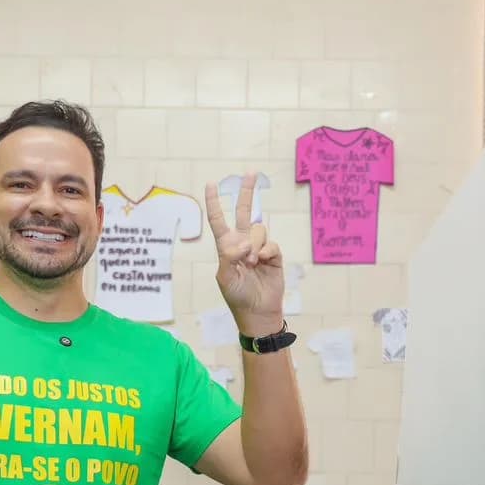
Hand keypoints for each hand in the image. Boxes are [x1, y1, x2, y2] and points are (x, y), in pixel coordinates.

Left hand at [205, 172, 284, 333]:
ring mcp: (259, 248)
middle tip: (250, 172)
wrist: (258, 312)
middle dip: (246, 192)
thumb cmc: (237, 296)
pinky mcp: (274, 255)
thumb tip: (244, 242)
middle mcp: (242, 243)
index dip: (213, 203)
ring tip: (251, 264)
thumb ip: (230, 256)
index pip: (218, 220)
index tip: (210, 184)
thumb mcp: (225, 277)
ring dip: (254, 245)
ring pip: (259, 230)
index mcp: (226, 247)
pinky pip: (271, 243)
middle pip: (244, 212)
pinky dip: (266, 252)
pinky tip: (263, 263)